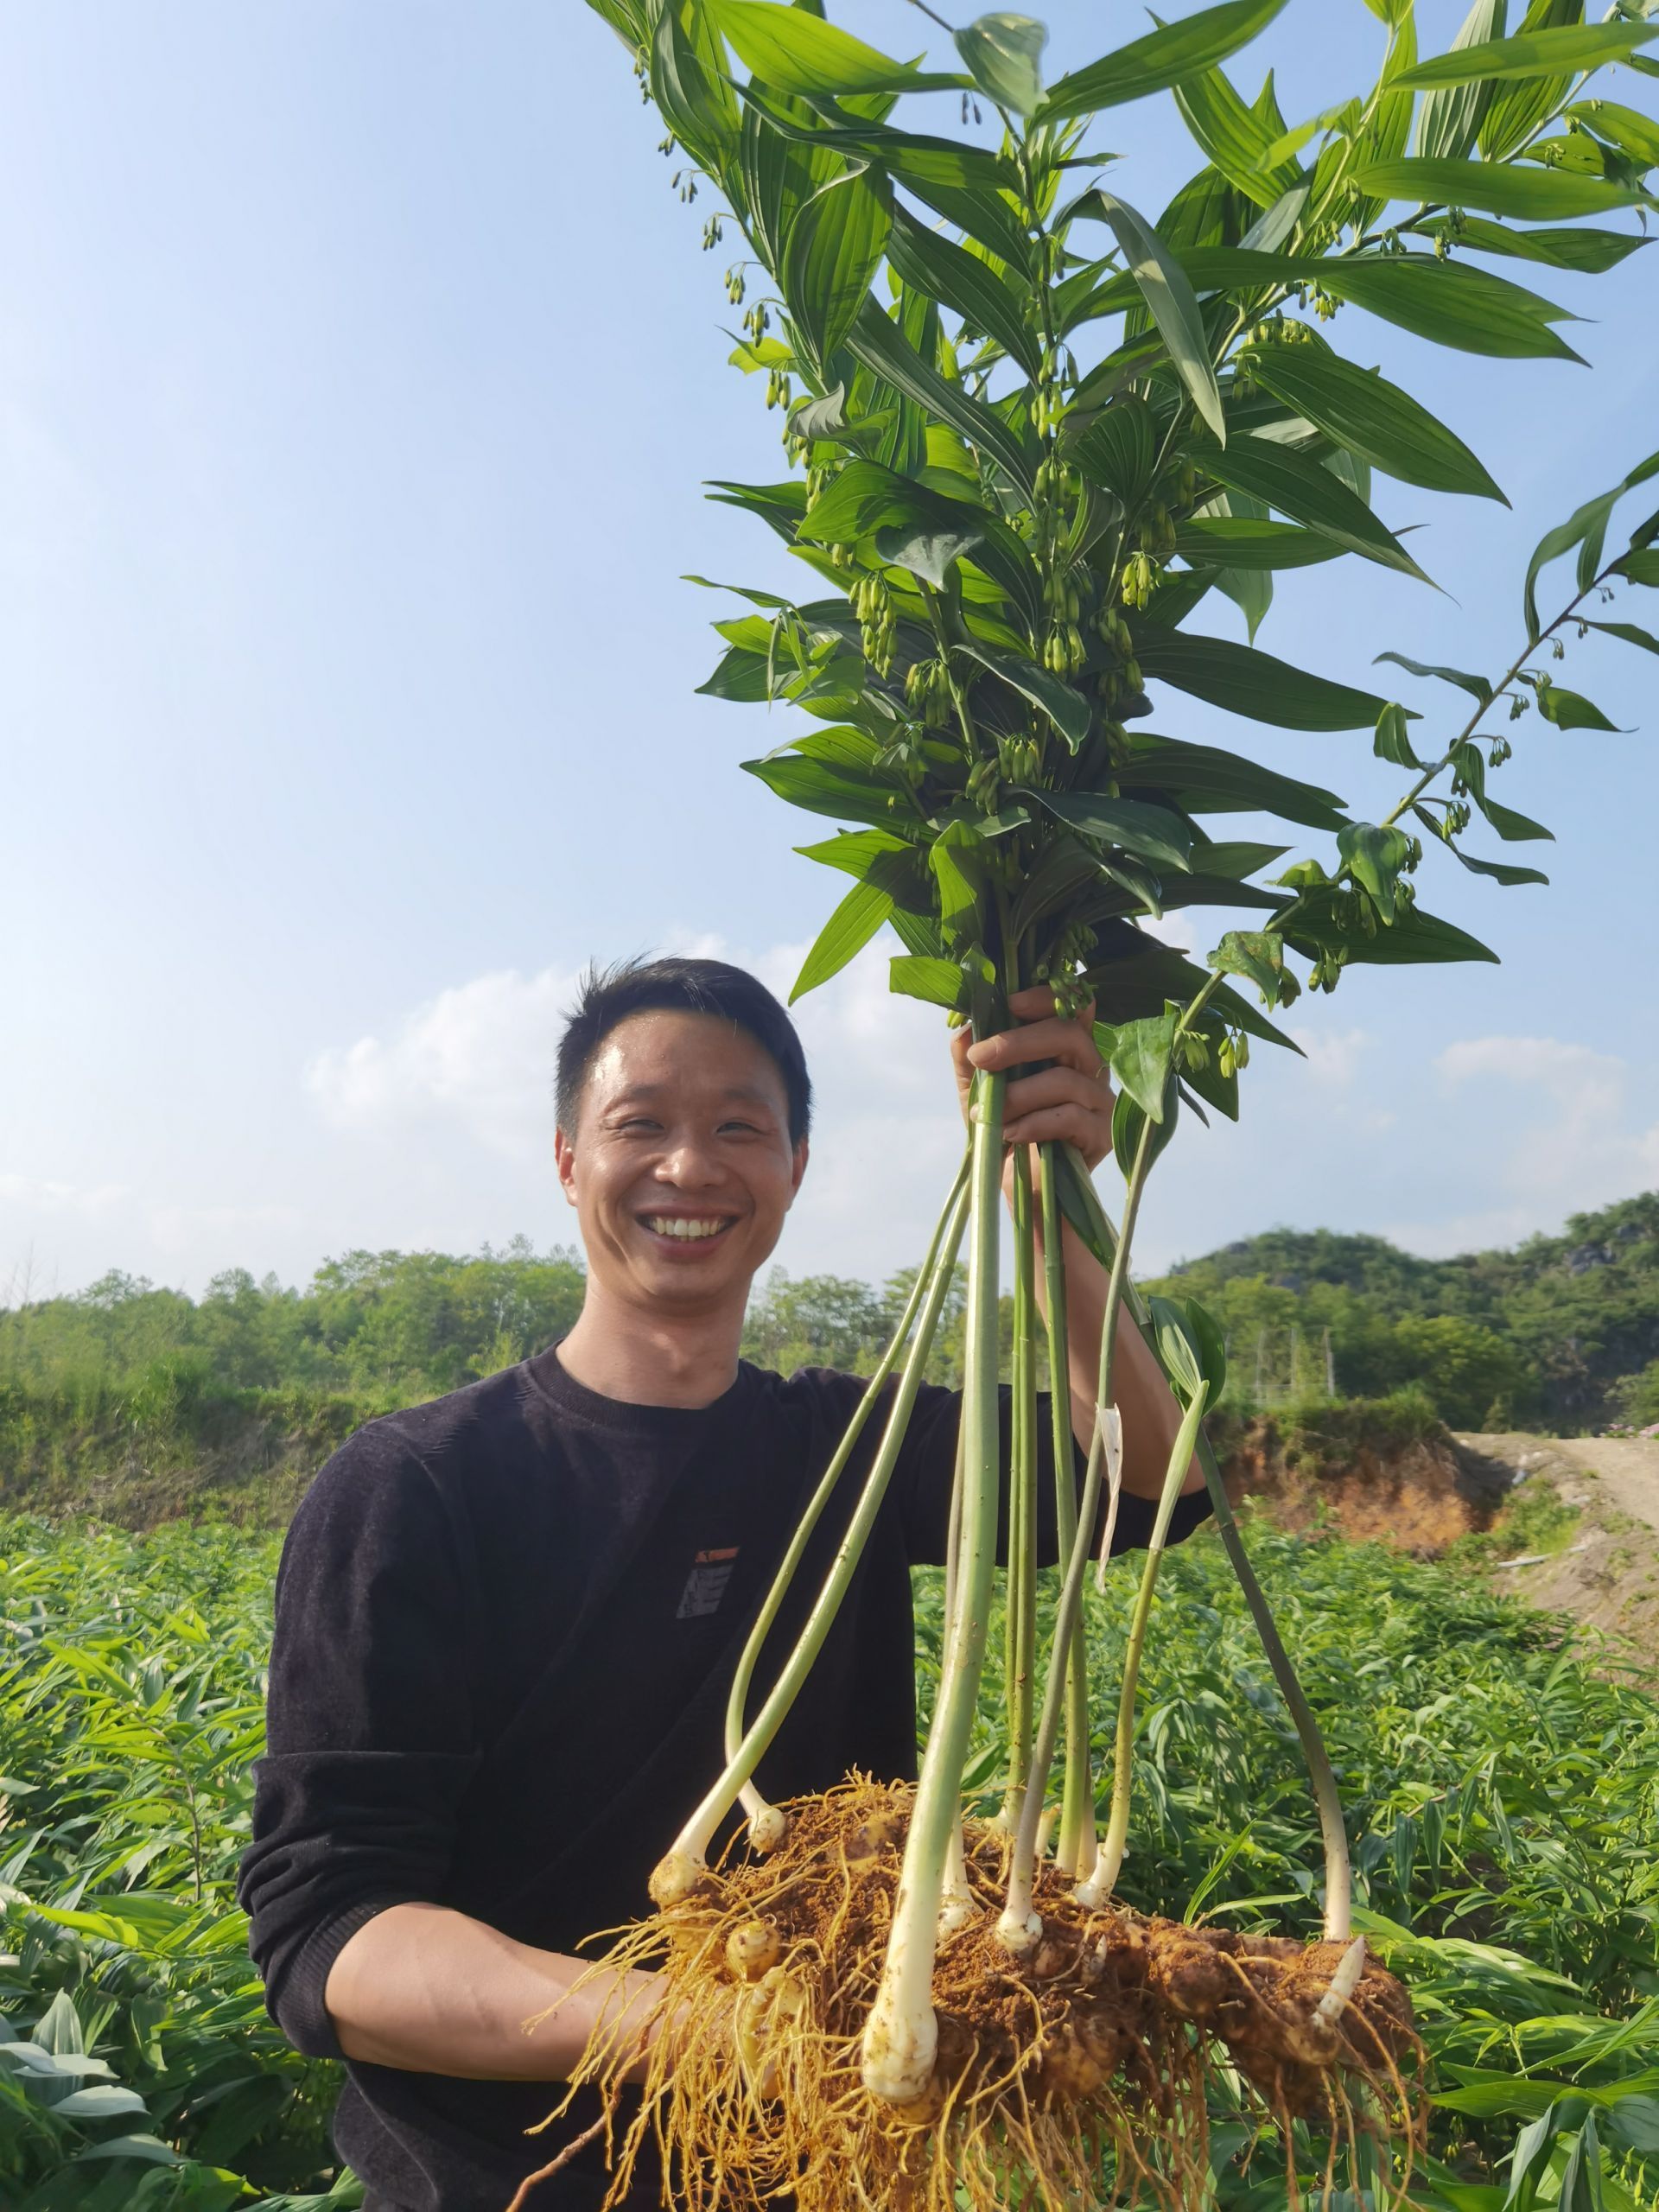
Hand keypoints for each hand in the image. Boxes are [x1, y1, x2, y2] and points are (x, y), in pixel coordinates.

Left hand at [950, 986, 1114, 1174]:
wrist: (1020, 1186)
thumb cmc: (1004, 1129)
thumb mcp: (976, 1091)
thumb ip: (969, 1058)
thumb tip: (966, 1028)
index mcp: (1065, 1047)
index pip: (1074, 1004)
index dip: (1046, 997)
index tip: (1009, 1004)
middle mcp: (1090, 1067)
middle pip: (1069, 1034)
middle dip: (1019, 1042)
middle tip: (982, 1058)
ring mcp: (1100, 1101)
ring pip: (1065, 1080)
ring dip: (1018, 1095)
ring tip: (989, 1114)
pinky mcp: (1101, 1135)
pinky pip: (1069, 1117)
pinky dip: (1032, 1123)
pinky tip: (1010, 1134)